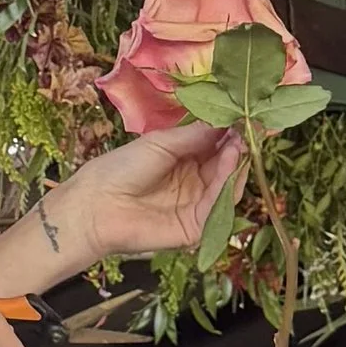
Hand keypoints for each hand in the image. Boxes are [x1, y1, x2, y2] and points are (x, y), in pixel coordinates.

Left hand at [38, 125, 245, 276]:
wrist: (96, 203)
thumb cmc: (123, 167)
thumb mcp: (162, 142)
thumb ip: (197, 135)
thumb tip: (230, 121)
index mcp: (186, 160)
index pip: (218, 147)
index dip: (233, 133)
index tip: (249, 117)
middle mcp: (195, 182)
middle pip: (226, 166)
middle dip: (238, 148)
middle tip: (249, 129)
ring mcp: (196, 206)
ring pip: (227, 186)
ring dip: (234, 164)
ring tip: (237, 144)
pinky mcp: (195, 228)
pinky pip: (217, 207)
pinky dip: (226, 185)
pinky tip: (228, 163)